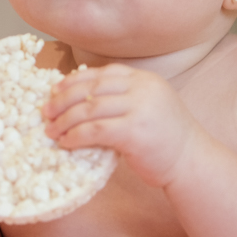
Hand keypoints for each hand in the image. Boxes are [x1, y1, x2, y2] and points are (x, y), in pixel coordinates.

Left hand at [43, 64, 201, 187]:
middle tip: (46, 111)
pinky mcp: (135, 131)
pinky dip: (76, 136)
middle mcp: (142, 88)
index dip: (74, 80)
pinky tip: (66, 143)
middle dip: (63, 99)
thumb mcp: (147, 107)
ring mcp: (140, 108)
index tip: (55, 90)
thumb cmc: (165, 139)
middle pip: (91, 88)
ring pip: (89, 108)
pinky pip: (95, 130)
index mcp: (144, 79)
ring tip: (51, 130)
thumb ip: (122, 98)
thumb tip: (80, 101)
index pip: (101, 74)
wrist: (191, 162)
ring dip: (65, 120)